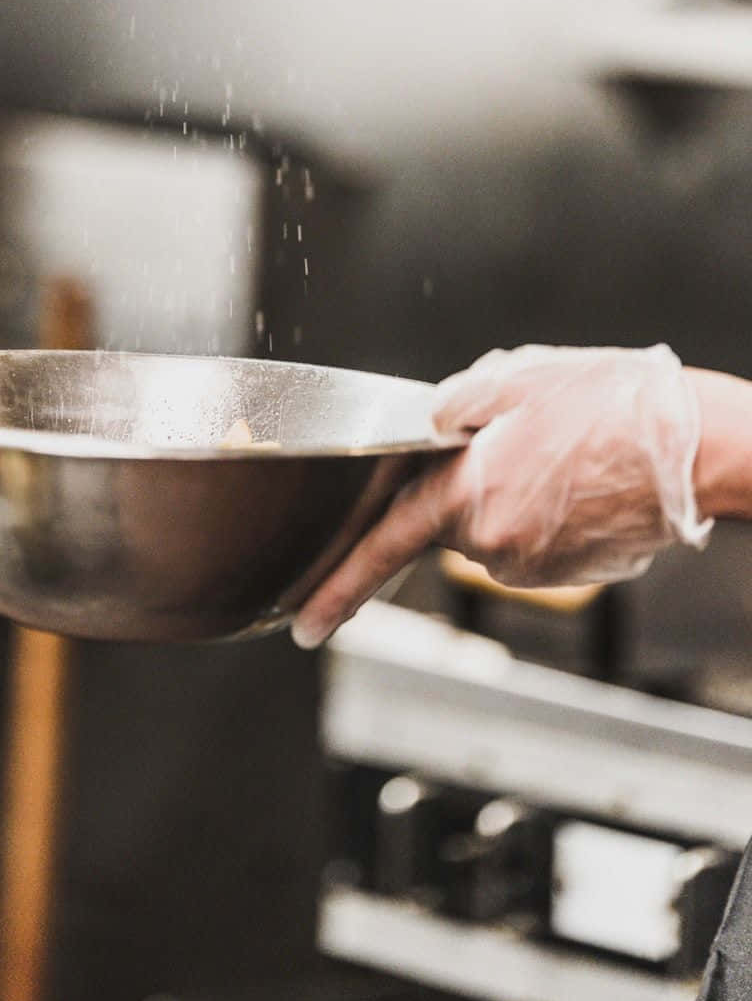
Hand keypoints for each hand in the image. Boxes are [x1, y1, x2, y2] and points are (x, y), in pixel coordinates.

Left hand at [291, 344, 712, 648]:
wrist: (696, 447)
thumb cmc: (613, 405)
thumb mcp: (516, 377)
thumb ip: (453, 405)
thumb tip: (426, 424)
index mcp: (468, 491)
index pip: (384, 545)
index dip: (338, 586)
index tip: (304, 623)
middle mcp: (494, 541)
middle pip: (449, 523)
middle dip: (471, 490)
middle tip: (529, 448)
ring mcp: (535, 566)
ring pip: (495, 531)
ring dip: (513, 498)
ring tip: (564, 457)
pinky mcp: (569, 575)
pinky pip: (533, 544)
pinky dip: (546, 515)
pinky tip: (581, 483)